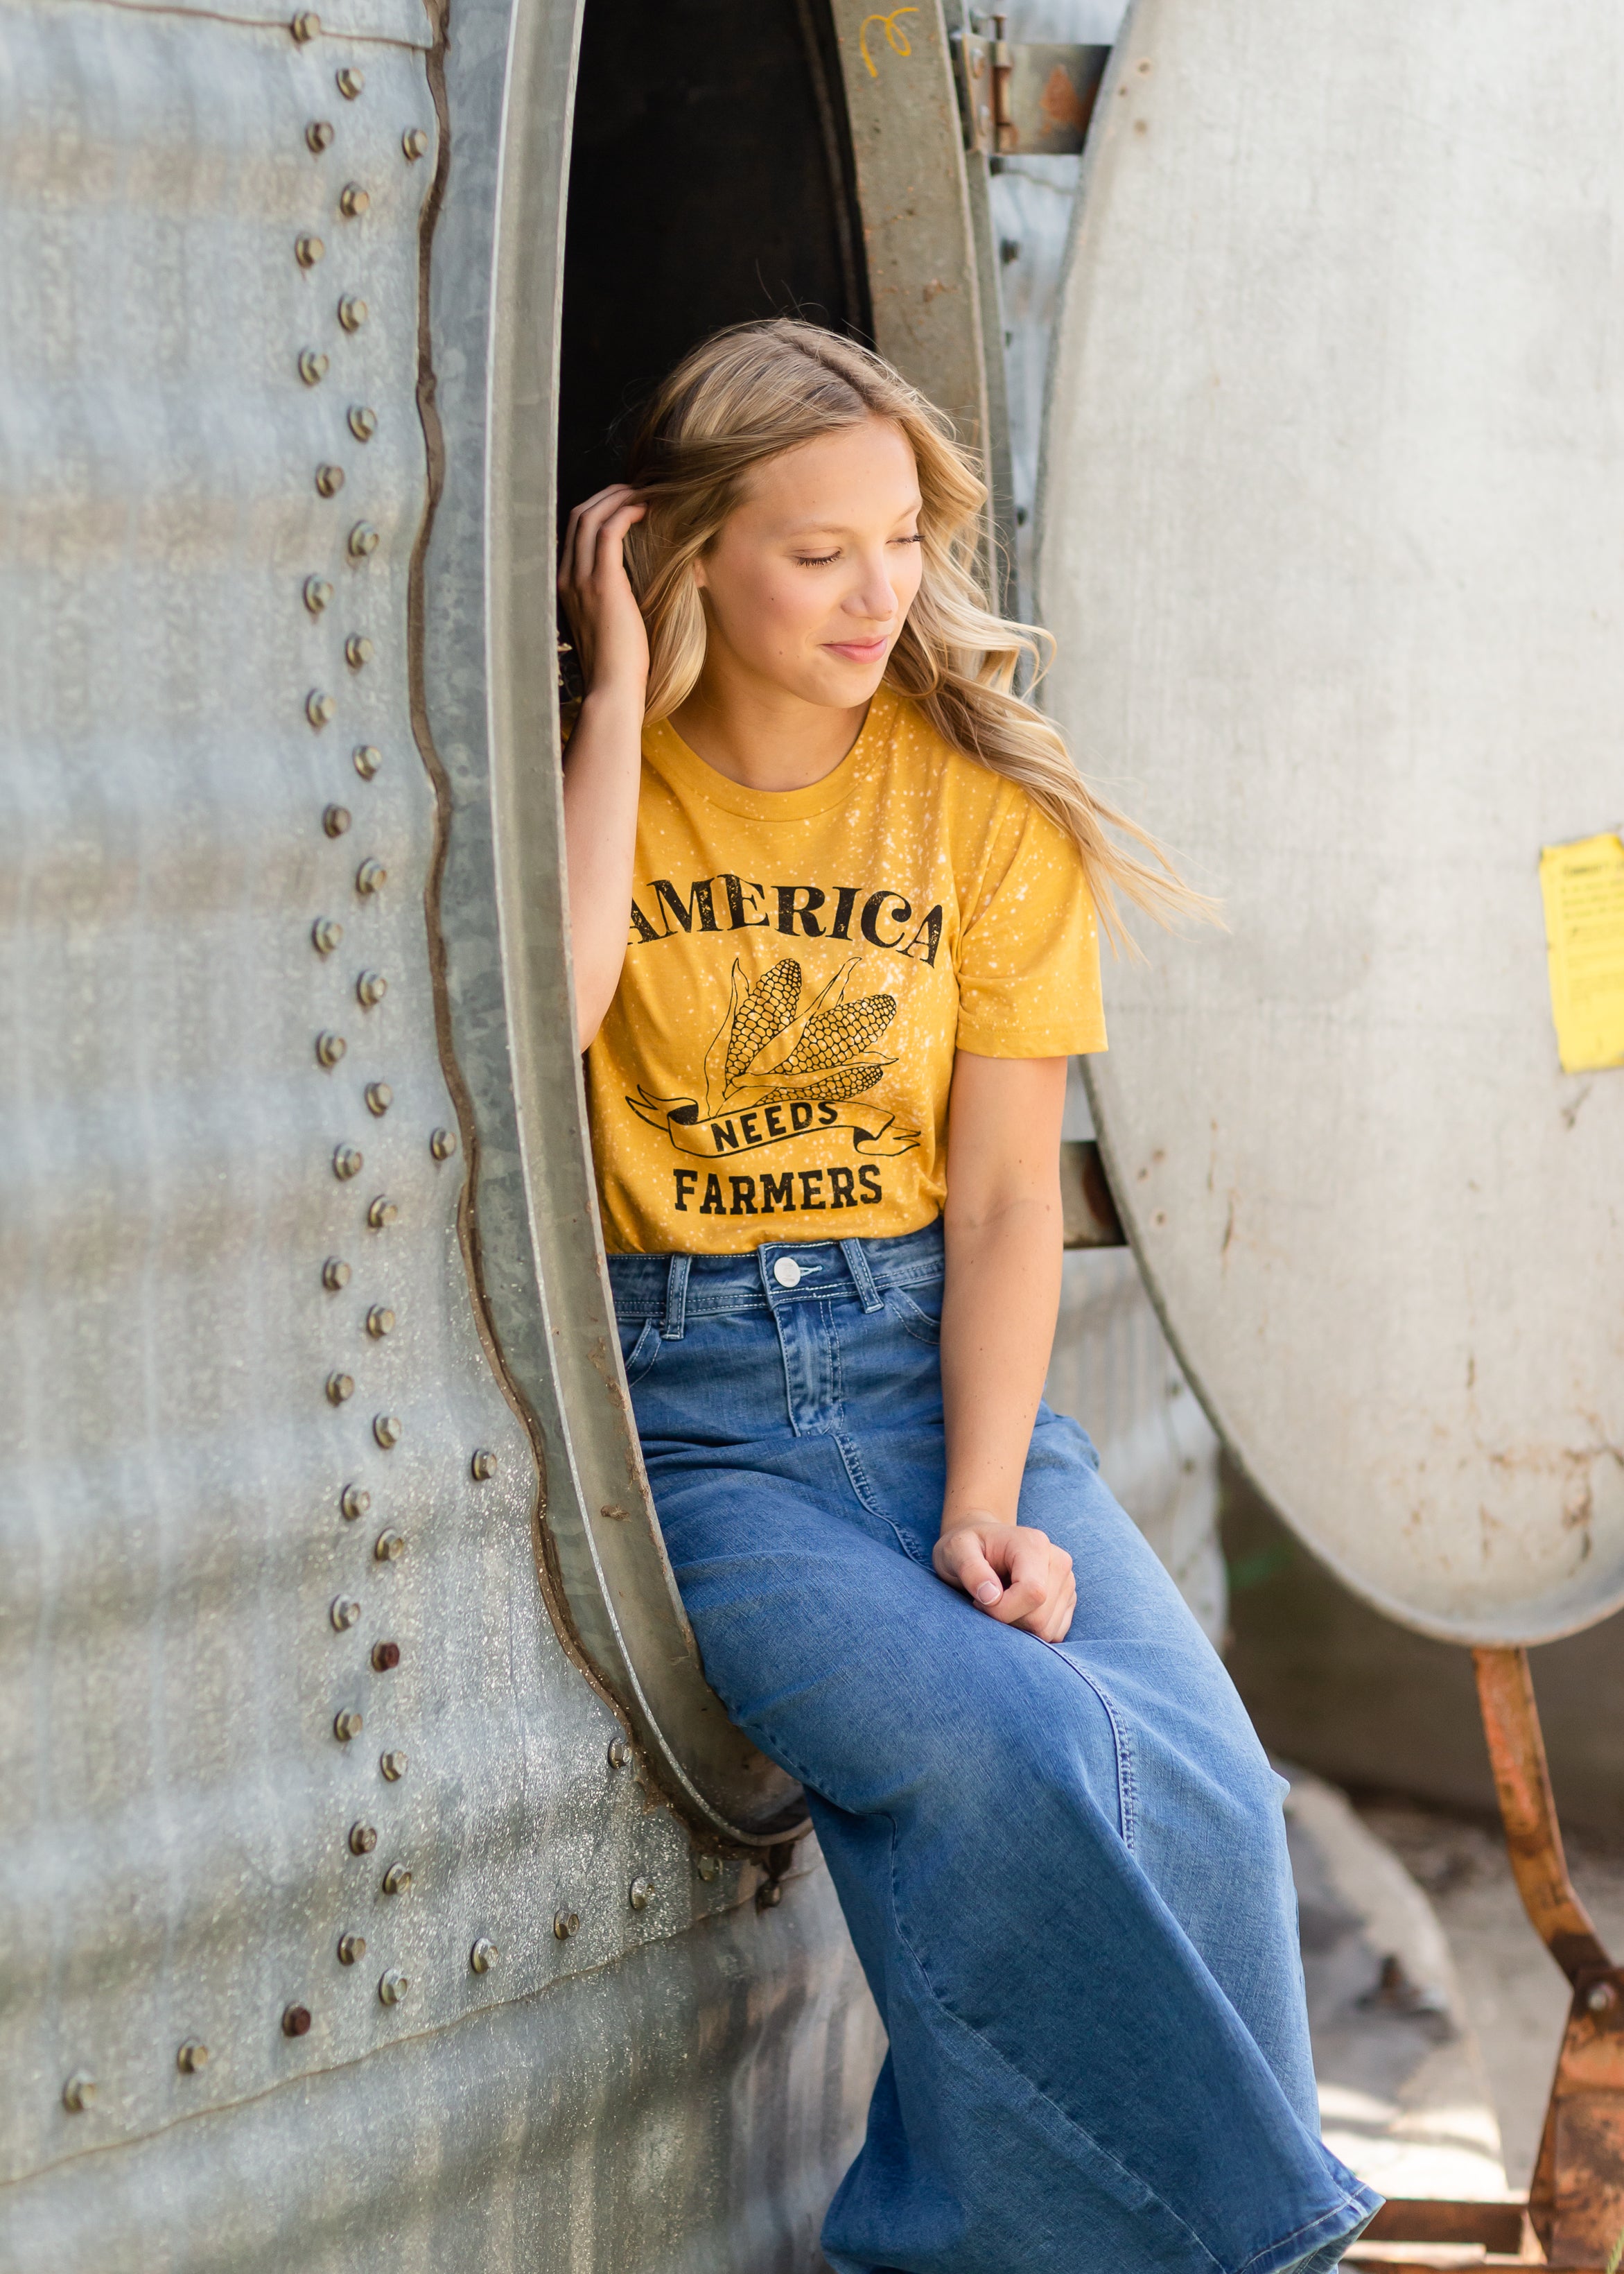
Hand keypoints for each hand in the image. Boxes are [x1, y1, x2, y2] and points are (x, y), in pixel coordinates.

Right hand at [557, 485, 649, 700]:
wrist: (612, 688)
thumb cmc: (619, 664)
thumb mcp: (611, 624)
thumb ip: (614, 599)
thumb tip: (638, 585)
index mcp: (566, 587)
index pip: (574, 533)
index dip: (599, 509)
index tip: (625, 502)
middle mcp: (567, 579)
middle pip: (579, 516)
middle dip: (608, 495)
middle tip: (636, 488)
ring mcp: (581, 580)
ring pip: (591, 518)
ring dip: (618, 498)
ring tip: (643, 493)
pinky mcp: (601, 584)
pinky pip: (608, 533)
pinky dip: (625, 513)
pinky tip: (644, 509)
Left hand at [934, 1516, 1075, 1641]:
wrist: (983, 1543)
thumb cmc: (968, 1546)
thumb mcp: (956, 1550)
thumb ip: (970, 1569)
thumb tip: (991, 1597)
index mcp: (1035, 1545)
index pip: (1033, 1593)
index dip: (1003, 1610)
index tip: (979, 1602)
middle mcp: (1059, 1562)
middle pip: (1040, 1617)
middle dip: (1007, 1620)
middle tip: (986, 1602)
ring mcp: (1067, 1582)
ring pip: (1048, 1630)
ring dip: (1018, 1627)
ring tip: (1001, 1603)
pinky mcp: (1067, 1600)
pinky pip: (1054, 1634)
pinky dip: (1030, 1632)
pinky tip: (1015, 1611)